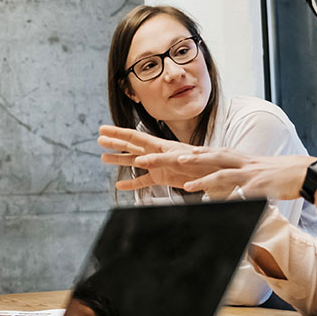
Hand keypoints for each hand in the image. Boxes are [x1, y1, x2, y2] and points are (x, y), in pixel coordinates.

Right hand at [97, 125, 221, 189]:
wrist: (218, 173)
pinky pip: (143, 181)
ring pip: (134, 162)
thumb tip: (141, 161)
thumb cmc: (204, 164)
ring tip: (103, 158)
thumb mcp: (183, 160)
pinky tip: (120, 185)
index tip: (103, 130)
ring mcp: (158, 166)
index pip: (135, 137)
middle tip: (99, 138)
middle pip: (131, 146)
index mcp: (161, 146)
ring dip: (119, 160)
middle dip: (115, 142)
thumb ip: (161, 160)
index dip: (118, 133)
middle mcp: (157, 153)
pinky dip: (132, 183)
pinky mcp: (162, 178)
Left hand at [176, 146, 316, 200]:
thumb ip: (236, 176)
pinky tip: (220, 205)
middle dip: (190, 158)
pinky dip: (231, 199)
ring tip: (188, 186)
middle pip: (211, 157)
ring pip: (223, 174)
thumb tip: (221, 185)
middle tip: (173, 159)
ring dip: (204, 180)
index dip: (194, 152)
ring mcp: (251, 174)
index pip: (212, 152)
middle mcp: (242, 163)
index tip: (174, 152)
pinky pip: (243, 193)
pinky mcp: (261, 186)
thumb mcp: (254, 171)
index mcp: (239, 158)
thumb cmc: (278, 174)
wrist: (305, 172)